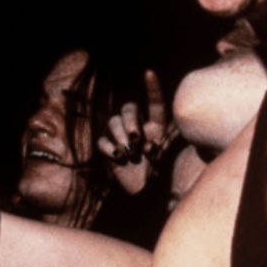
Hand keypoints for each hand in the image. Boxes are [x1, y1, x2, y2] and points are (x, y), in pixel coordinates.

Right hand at [97, 70, 170, 194]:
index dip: (152, 87)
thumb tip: (153, 139)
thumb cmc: (159, 175)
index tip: (149, 72)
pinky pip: (102, 140)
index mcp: (156, 126)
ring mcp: (122, 136)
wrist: (144, 193)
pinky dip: (109, 147)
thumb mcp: (164, 157)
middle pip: (128, 108)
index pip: (154, 102)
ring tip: (129, 151)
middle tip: (135, 138)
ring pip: (113, 121)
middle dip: (130, 120)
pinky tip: (118, 157)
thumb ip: (160, 144)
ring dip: (119, 134)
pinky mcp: (109, 149)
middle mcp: (139, 126)